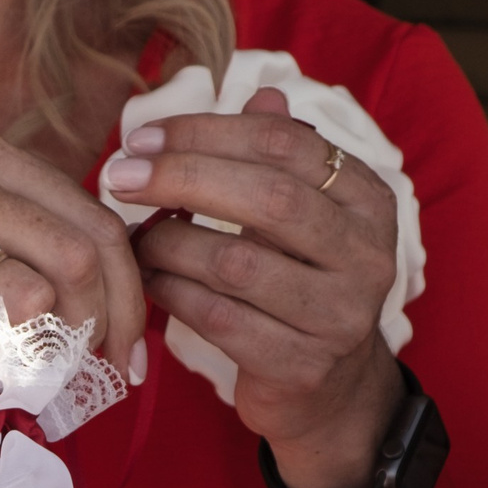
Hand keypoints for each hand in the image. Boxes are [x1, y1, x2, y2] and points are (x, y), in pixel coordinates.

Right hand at [0, 132, 147, 426]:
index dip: (129, 291)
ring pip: (33, 295)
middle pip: (78, 256)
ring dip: (56, 356)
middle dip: (106, 329)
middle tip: (100, 376)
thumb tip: (97, 292)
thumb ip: (12, 239)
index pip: (93, 218)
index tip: (126, 346)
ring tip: (49, 384)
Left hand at [104, 89, 402, 487]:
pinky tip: (148, 281)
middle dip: (182, 178)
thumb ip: (278, 159)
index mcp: (367, 200)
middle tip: (120, 176)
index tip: (144, 136)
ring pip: (236, 263)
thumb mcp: (300, 221)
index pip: (286, 143)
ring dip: (169, 244)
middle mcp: (365, 254)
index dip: (209, 132)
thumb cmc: (299, 290)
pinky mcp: (302, 367)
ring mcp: (338, 315)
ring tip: (132, 237)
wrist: (329, 395)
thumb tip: (254, 92)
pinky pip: (220, 320)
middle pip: (267, 197)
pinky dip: (174, 295)